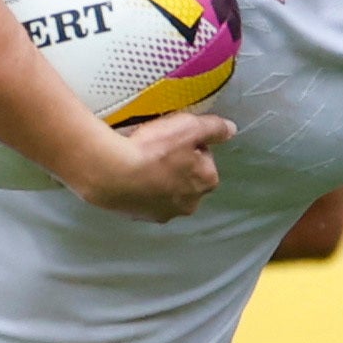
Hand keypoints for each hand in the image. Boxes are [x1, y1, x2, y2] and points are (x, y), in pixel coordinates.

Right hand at [70, 111, 232, 222]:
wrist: (112, 173)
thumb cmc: (154, 150)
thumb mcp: (188, 127)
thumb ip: (214, 128)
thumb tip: (230, 129)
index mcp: (206, 182)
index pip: (205, 157)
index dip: (190, 143)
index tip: (174, 136)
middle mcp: (188, 204)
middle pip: (186, 176)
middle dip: (175, 163)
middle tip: (157, 146)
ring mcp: (162, 213)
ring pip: (164, 189)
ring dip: (157, 176)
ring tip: (140, 158)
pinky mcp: (138, 216)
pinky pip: (143, 197)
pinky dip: (138, 187)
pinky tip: (128, 173)